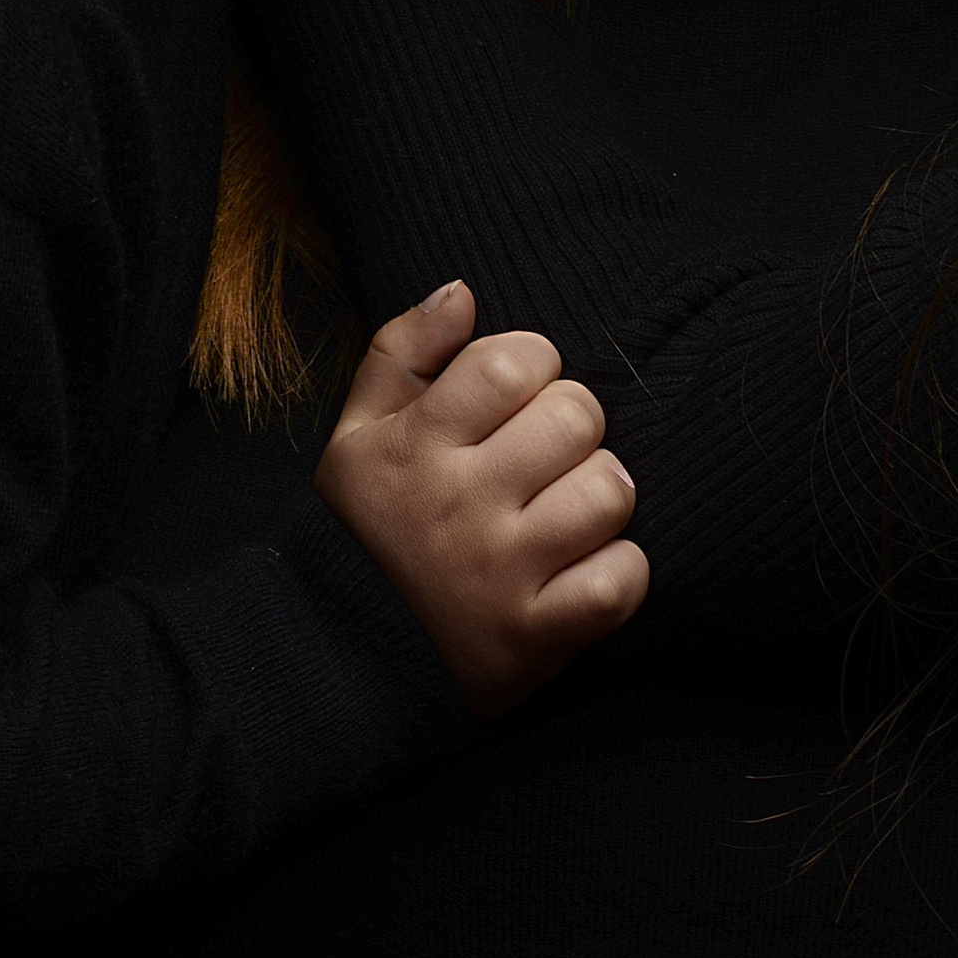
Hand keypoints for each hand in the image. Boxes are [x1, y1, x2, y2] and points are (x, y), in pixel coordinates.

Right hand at [313, 282, 645, 717]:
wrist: (337, 665)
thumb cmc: (364, 534)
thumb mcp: (354, 436)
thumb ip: (401, 352)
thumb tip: (462, 292)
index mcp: (414, 447)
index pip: (515, 362)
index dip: (534, 367)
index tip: (516, 399)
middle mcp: (457, 505)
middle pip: (577, 416)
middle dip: (571, 428)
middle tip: (542, 460)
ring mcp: (500, 572)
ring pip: (610, 490)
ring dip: (599, 497)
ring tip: (564, 512)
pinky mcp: (535, 636)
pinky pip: (620, 579)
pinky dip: (617, 572)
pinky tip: (580, 569)